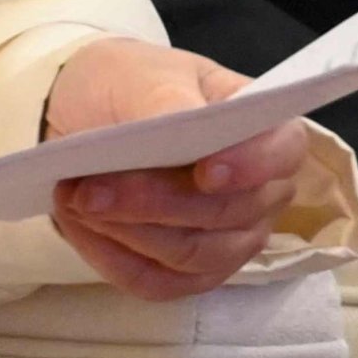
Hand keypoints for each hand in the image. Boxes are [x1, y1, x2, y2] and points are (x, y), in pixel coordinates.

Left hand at [39, 37, 327, 301]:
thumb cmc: (132, 86)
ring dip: (128, 232)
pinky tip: (79, 225)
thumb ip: (166, 100)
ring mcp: (229, 239)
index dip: (251, 166)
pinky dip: (111, 257)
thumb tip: (179, 123)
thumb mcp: (143, 75)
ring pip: (191, 255)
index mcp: (263, 130)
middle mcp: (259, 192)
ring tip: (75, 199)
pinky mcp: (188, 273)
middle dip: (155, 203)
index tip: (205, 172)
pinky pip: (157, 282)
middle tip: (90, 189)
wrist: (91, 114)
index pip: (283, 154)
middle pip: (227, 214)